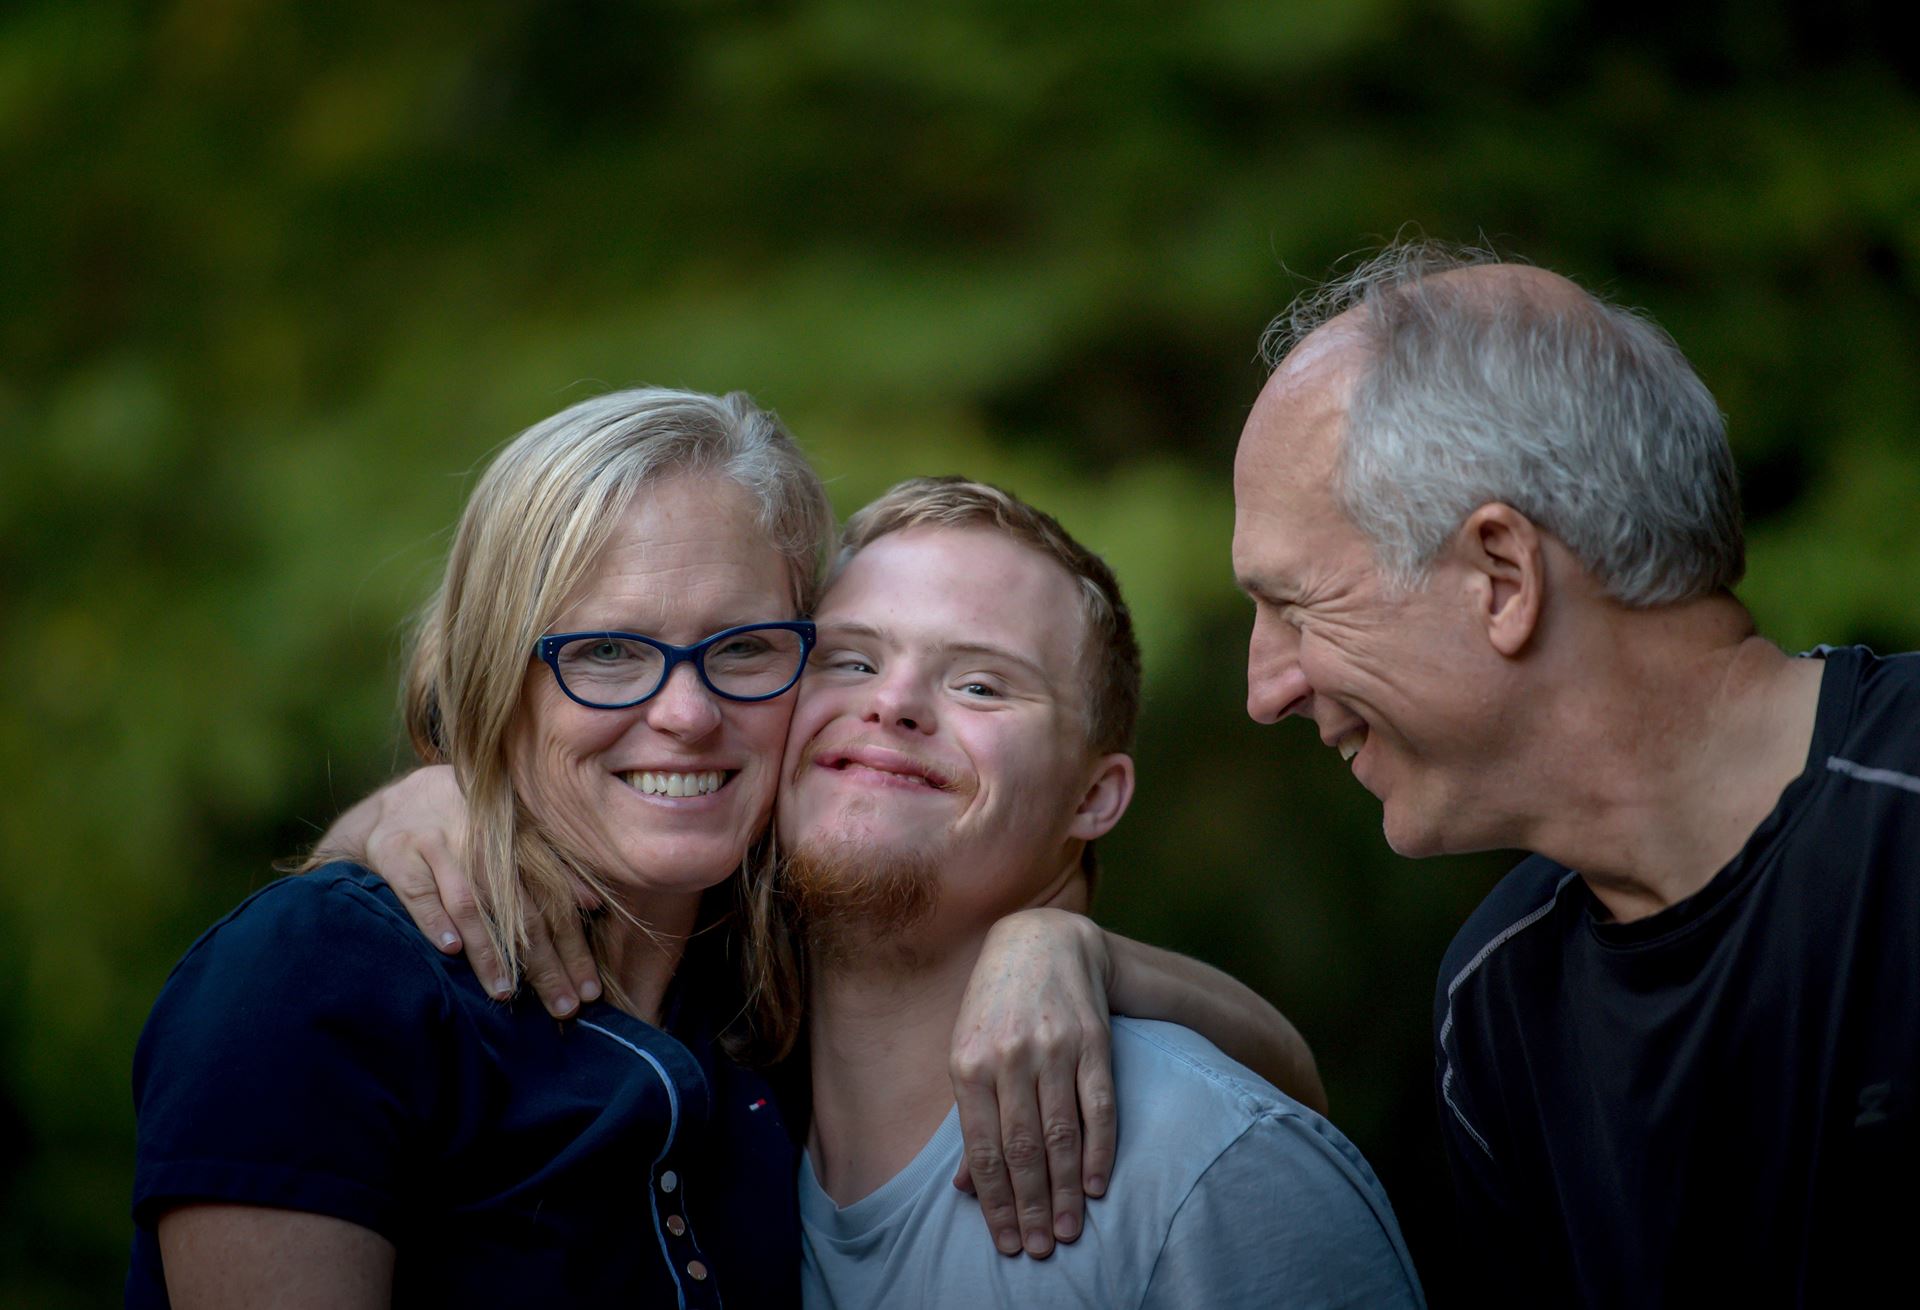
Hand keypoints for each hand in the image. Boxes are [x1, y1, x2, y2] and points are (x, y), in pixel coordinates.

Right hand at [348, 766, 599, 1016]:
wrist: (397, 803)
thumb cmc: (466, 828)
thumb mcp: (512, 838)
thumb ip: (553, 867)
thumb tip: (593, 904)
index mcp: (518, 838)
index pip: (555, 900)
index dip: (574, 947)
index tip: (589, 989)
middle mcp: (483, 839)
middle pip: (520, 909)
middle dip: (544, 963)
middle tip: (562, 1006)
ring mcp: (439, 844)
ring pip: (470, 904)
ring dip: (489, 950)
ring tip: (505, 991)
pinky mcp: (398, 853)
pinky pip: (419, 892)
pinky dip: (435, 921)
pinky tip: (450, 951)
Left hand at [948, 908, 1116, 1258]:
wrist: (1041, 941)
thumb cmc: (994, 1007)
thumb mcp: (966, 1052)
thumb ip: (969, 1118)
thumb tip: (964, 1187)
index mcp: (968, 1063)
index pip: (984, 1149)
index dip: (996, 1202)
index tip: (1008, 1242)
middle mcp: (1010, 1057)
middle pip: (1023, 1149)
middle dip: (1032, 1206)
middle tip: (1042, 1248)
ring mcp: (1054, 1049)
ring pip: (1062, 1134)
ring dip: (1067, 1190)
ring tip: (1070, 1230)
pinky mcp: (1093, 1042)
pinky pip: (1099, 1106)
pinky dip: (1100, 1150)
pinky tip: (1099, 1185)